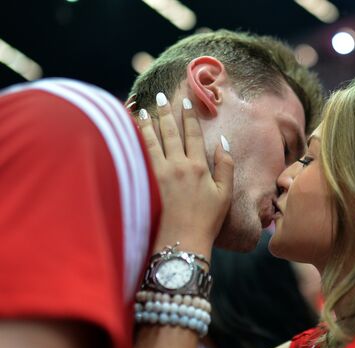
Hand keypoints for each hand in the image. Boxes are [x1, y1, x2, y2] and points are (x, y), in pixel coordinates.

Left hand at [136, 94, 233, 255]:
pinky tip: (129, 135)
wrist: (182, 242)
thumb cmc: (206, 220)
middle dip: (166, 113)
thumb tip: (222, 142)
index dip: (190, 116)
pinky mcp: (146, 184)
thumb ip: (225, 166)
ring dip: (146, 124)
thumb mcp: (224, 194)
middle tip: (160, 98)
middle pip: (170, 133)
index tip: (187, 102)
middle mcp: (178, 166)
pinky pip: (138, 157)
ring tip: (142, 111)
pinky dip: (134, 143)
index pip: (193, 134)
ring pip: (151, 142)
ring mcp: (159, 174)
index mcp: (199, 167)